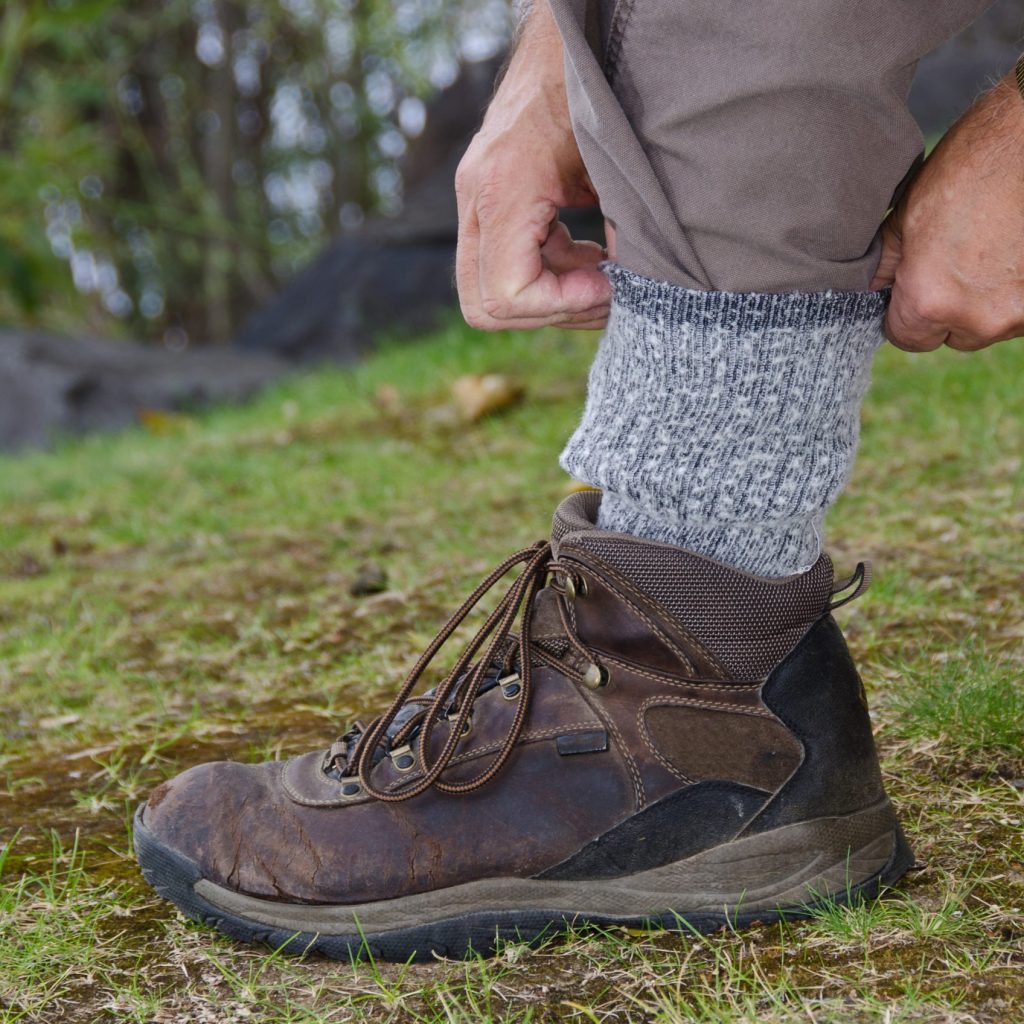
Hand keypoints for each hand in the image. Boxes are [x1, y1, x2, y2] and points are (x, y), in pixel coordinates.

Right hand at [454, 0, 610, 330]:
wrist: (565, 39)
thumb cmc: (595, 90)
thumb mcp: (617, 162)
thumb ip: (625, 227)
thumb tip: (634, 285)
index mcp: (504, 188)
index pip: (508, 294)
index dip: (562, 306)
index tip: (607, 287)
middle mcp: (477, 200)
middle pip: (486, 306)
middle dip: (549, 312)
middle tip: (602, 293)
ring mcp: (475, 202)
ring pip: (490, 294)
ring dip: (550, 296)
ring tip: (602, 273)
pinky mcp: (488, 204)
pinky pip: (503, 267)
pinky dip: (546, 274)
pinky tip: (588, 253)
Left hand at [872, 75, 1023, 351]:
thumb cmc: (972, 165)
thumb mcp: (908, 214)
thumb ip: (885, 264)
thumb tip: (870, 290)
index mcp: (930, 301)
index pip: (906, 338)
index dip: (905, 313)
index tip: (914, 287)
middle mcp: (979, 318)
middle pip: (952, 336)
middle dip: (949, 307)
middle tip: (958, 259)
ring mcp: (1021, 313)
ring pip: (991, 325)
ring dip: (987, 299)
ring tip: (992, 248)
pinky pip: (1022, 311)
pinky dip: (1017, 288)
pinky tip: (1015, 250)